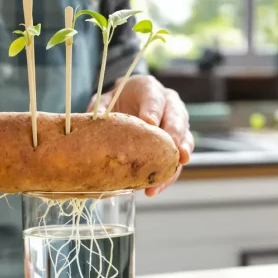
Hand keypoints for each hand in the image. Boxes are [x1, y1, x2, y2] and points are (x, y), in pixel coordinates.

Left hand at [87, 75, 192, 196]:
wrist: (126, 103)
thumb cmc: (117, 101)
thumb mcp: (105, 100)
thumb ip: (100, 109)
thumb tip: (94, 120)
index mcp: (149, 88)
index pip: (154, 98)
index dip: (153, 110)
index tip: (150, 123)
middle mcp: (169, 103)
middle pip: (177, 118)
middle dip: (175, 135)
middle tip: (172, 149)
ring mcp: (177, 123)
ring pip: (184, 140)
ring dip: (176, 158)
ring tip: (169, 172)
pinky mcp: (176, 143)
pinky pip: (176, 160)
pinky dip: (168, 175)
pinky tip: (155, 188)